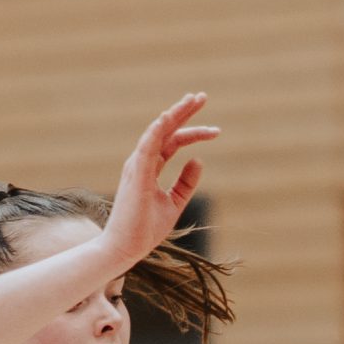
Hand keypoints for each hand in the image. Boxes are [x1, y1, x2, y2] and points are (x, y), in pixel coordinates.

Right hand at [103, 93, 219, 266]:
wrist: (127, 247)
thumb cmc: (145, 228)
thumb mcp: (174, 203)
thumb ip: (185, 183)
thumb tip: (198, 160)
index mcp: (150, 167)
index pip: (173, 141)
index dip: (193, 132)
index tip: (216, 130)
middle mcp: (142, 161)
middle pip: (165, 129)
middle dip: (183, 112)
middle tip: (202, 96)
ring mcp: (137, 166)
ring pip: (156, 132)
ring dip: (174, 114)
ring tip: (192, 100)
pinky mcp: (136, 175)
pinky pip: (146, 147)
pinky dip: (156, 131)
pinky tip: (168, 118)